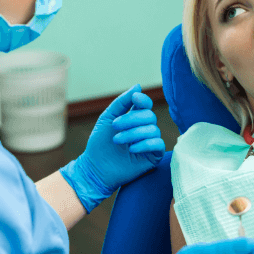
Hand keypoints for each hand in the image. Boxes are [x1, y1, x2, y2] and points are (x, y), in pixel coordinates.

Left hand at [59, 84, 165, 212]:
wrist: (96, 168)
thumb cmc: (100, 144)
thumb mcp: (107, 118)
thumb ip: (121, 102)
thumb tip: (138, 86)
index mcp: (135, 118)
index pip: (146, 104)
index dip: (143, 99)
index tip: (134, 99)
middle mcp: (145, 128)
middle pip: (149, 116)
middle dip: (131, 119)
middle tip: (114, 127)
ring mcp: (150, 142)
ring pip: (153, 130)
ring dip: (133, 133)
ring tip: (117, 140)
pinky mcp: (153, 156)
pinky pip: (158, 144)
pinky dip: (144, 144)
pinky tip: (131, 149)